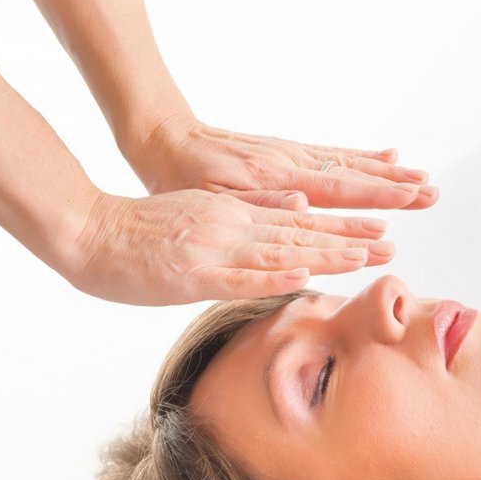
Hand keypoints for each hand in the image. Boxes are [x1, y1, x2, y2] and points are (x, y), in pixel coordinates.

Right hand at [65, 189, 395, 304]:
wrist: (89, 231)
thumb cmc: (142, 232)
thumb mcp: (202, 212)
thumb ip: (249, 209)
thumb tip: (297, 205)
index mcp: (235, 214)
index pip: (299, 223)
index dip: (342, 229)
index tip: (379, 234)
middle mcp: (233, 224)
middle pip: (301, 233)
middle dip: (349, 239)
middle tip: (391, 244)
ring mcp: (215, 246)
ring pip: (280, 249)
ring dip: (325, 253)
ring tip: (366, 256)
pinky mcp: (193, 269)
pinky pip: (239, 274)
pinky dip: (272, 274)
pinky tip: (303, 273)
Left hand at [124, 113, 438, 210]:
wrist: (163, 138)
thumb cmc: (183, 176)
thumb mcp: (212, 200)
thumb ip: (259, 205)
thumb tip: (306, 208)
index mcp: (278, 180)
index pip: (340, 190)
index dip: (378, 197)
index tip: (412, 200)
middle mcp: (291, 164)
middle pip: (353, 175)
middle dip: (394, 185)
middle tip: (433, 193)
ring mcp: (290, 155)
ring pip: (346, 163)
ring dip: (385, 172)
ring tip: (419, 177)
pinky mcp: (284, 152)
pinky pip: (330, 155)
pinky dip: (359, 157)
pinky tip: (380, 157)